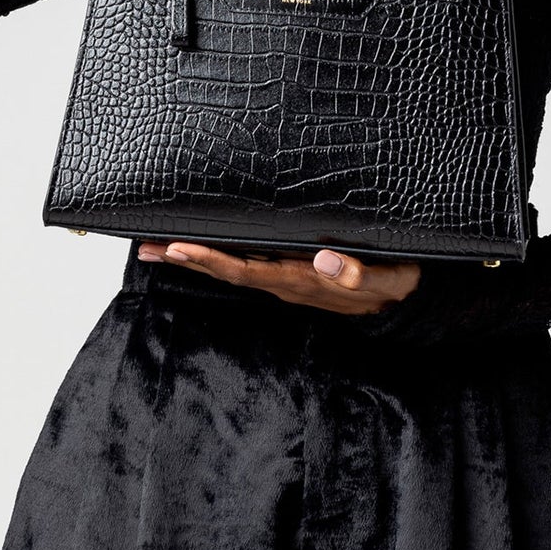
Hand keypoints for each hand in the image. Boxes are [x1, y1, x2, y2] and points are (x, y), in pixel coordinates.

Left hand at [135, 237, 421, 317]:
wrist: (404, 303)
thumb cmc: (395, 285)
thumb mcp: (388, 279)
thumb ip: (361, 274)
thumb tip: (328, 260)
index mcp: (302, 280)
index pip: (247, 270)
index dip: (211, 260)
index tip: (178, 248)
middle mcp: (286, 282)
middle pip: (227, 272)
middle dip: (188, 260)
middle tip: (146, 247)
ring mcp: (286, 279)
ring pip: (233, 269)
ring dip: (196, 260)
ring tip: (158, 247)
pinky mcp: (292, 272)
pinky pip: (248, 265)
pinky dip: (219, 257)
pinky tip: (202, 247)